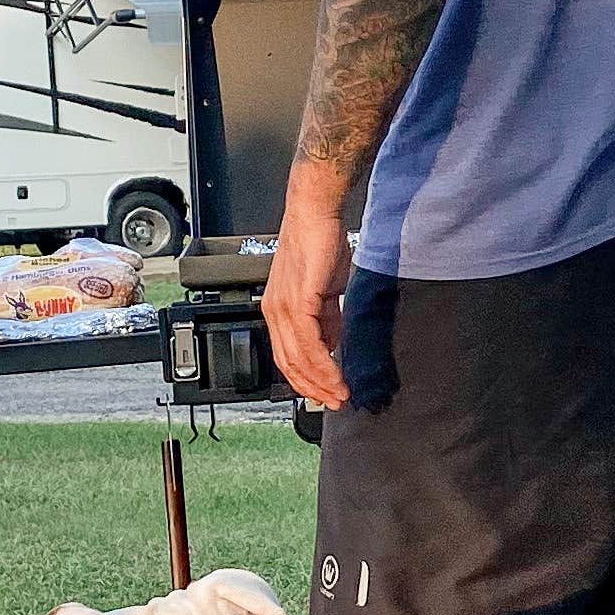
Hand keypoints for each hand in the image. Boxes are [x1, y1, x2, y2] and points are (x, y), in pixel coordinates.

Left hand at [260, 169, 351, 408]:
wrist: (315, 213)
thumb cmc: (319, 243)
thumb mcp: (323, 290)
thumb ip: (326, 318)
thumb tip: (332, 343)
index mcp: (277, 309)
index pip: (287, 355)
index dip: (306, 379)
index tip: (324, 392)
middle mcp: (275, 311)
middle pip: (290, 363)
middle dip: (313, 387)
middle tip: (334, 401)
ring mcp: (284, 308)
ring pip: (299, 358)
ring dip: (322, 381)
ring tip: (339, 394)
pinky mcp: (298, 301)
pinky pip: (309, 343)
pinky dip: (324, 364)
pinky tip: (337, 374)